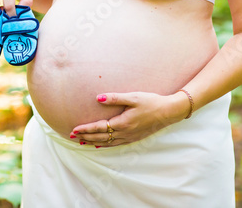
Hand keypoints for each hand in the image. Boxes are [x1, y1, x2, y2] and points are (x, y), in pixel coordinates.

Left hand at [70, 91, 190, 147]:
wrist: (168, 112)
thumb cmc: (151, 102)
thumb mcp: (133, 97)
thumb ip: (115, 98)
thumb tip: (98, 98)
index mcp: (123, 123)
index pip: (99, 127)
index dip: (86, 129)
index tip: (74, 129)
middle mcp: (124, 133)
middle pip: (100, 137)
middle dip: (85, 137)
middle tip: (72, 136)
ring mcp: (129, 137)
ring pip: (107, 142)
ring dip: (93, 142)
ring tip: (82, 142)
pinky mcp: (134, 138)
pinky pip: (115, 144)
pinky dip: (105, 144)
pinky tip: (100, 144)